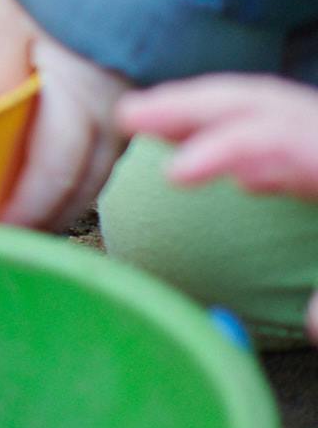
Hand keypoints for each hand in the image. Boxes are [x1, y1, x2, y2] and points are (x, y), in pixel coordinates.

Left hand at [0, 0, 131, 229]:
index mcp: (83, 97)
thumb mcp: (13, 21)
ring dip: (63, 198)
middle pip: (81, 185)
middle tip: (3, 236)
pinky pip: (109, 150)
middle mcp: (118, 112)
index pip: (52, 173)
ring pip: (99, 172)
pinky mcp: (137, 97)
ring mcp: (134, 107)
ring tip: (23, 216)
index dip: (24, 209)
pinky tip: (54, 178)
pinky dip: (81, 173)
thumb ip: (3, 74)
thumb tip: (4, 113)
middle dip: (43, 216)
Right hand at [125, 73, 317, 336]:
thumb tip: (313, 321)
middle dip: (198, 106)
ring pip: (275, 108)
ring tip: (144, 122)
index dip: (236, 151)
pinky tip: (213, 157)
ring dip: (205, 109)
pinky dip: (237, 129)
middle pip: (274, 106)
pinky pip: (288, 130)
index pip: (296, 145)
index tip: (179, 173)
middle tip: (128, 120)